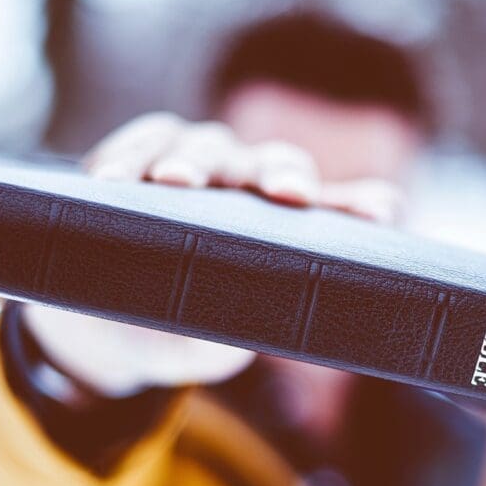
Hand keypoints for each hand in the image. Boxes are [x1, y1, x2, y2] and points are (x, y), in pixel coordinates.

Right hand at [23, 112, 403, 396]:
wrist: (105, 324)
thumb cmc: (175, 331)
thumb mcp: (209, 344)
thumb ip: (233, 333)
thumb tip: (252, 333)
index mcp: (280, 228)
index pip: (331, 208)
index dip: (357, 205)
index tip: (380, 214)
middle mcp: (246, 187)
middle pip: (274, 162)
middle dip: (279, 173)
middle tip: (281, 194)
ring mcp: (197, 165)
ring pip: (207, 144)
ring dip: (191, 160)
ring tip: (172, 182)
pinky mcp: (141, 156)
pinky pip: (144, 141)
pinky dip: (128, 154)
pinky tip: (112, 177)